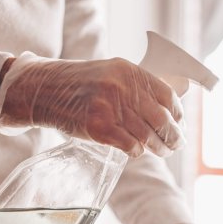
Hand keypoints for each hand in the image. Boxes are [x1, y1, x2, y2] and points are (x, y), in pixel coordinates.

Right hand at [0, 52, 184, 157]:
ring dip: (158, 148)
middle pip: (162, 120)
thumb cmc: (80, 85)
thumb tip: (168, 109)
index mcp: (129, 72)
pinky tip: (135, 152)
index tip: (179, 124)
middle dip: (173, 137)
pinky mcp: (98, 128)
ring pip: (148, 136)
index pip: (167, 96)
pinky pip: (130, 146)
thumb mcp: (111, 73)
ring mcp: (109, 107)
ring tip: (160, 152)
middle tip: (175, 145)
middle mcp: (122, 87)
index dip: (178, 114)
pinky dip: (137, 152)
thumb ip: (136, 87)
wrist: (43, 90)